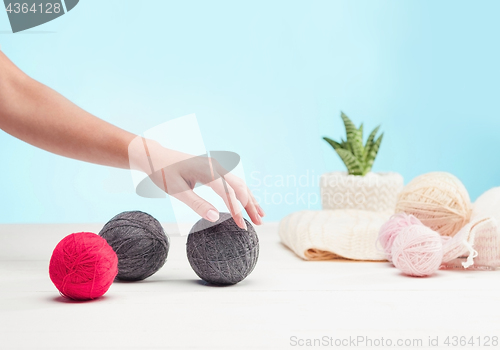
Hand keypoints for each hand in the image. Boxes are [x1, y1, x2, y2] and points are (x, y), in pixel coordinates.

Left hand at [129, 138, 264, 228]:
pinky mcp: (214, 169)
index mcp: (207, 170)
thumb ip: (197, 204)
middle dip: (250, 206)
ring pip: (239, 183)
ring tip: (260, 215)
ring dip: (250, 199)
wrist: (155, 156)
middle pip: (240, 187)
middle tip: (258, 224)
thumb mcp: (176, 191)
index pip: (228, 193)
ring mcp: (216, 166)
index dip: (237, 211)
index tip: (242, 227)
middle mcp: (216, 166)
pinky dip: (242, 193)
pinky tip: (248, 201)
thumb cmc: (163, 173)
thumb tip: (216, 218)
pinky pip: (232, 182)